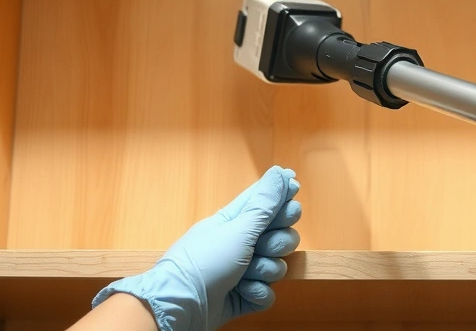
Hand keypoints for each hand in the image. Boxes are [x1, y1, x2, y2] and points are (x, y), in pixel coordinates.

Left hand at [92, 166, 301, 330]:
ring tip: (244, 275)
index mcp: (237, 221)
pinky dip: (257, 293)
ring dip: (264, 271)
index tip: (294, 197)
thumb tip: (281, 171)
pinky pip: (267, 293)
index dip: (283, 199)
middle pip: (282, 236)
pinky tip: (242, 292)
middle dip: (277, 243)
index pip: (267, 202)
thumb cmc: (205, 260)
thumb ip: (265, 203)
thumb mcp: (238, 228)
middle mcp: (242, 244)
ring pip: (277, 266)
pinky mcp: (245, 296)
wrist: (181, 304)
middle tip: (261, 247)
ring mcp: (244, 271)